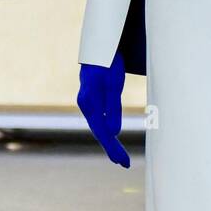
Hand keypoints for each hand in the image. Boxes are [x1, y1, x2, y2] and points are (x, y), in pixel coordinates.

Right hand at [77, 50, 130, 167]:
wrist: (99, 46)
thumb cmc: (107, 62)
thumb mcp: (114, 83)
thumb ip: (114, 107)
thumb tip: (114, 133)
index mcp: (89, 102)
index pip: (102, 131)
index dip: (113, 147)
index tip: (122, 160)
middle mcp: (86, 104)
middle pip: (100, 132)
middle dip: (112, 148)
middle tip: (125, 164)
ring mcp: (88, 102)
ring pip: (99, 127)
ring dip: (110, 142)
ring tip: (120, 157)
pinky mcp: (93, 99)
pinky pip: (99, 120)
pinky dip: (107, 131)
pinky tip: (112, 138)